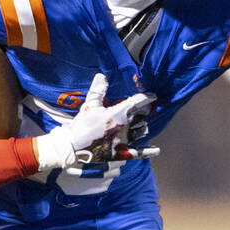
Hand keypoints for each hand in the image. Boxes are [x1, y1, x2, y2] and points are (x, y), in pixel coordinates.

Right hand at [35, 74, 154, 169]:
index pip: (136, 102)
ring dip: (143, 126)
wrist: (73, 148)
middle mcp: (124, 127)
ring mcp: (124, 141)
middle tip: (145, 109)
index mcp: (117, 113)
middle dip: (144, 111)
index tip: (152, 95)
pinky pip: (138, 152)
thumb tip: (101, 75)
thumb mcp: (89, 106)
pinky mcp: (122, 153)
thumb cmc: (81, 126)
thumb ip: (98, 91)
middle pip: (141, 116)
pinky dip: (148, 151)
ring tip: (142, 123)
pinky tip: (156, 150)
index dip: (146, 97)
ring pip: (141, 131)